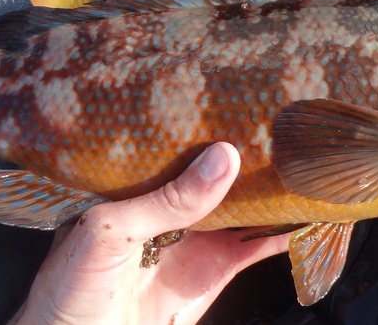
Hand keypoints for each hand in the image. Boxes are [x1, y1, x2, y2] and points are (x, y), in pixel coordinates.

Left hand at [12, 143, 289, 324]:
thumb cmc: (69, 284)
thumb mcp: (110, 230)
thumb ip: (166, 199)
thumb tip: (222, 158)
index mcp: (137, 181)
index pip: (176, 141)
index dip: (206, 118)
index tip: (243, 93)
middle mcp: (169, 204)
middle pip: (217, 169)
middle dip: (250, 147)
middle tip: (288, 118)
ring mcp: (197, 236)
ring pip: (245, 203)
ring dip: (275, 186)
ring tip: (308, 157)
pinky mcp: (216, 270)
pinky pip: (257, 246)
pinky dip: (285, 232)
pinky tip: (308, 213)